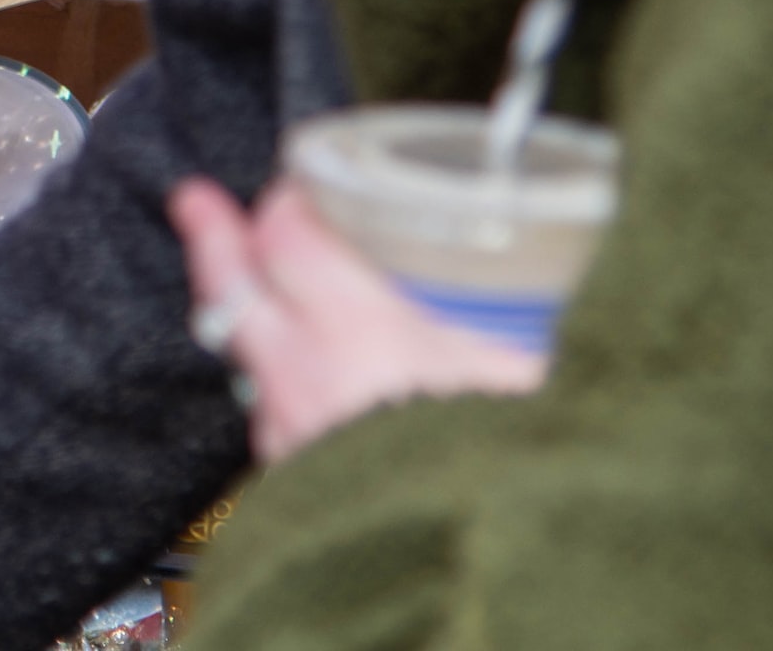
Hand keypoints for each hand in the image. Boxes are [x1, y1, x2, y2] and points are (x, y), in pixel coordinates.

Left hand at [169, 177, 544, 463]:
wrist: (476, 591)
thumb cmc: (517, 478)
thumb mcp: (543, 377)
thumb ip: (537, 315)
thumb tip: (575, 262)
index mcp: (367, 338)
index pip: (291, 237)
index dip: (292, 199)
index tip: (307, 181)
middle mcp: (310, 384)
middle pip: (233, 287)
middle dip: (217, 238)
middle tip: (197, 201)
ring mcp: (294, 443)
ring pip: (245, 357)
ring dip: (245, 315)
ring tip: (246, 285)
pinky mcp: (297, 495)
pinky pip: (269, 422)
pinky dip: (273, 387)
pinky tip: (295, 384)